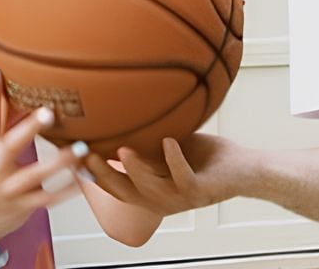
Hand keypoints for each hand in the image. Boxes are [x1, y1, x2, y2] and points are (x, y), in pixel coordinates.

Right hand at [0, 68, 85, 240]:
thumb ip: (1, 117)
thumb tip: (4, 78)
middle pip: (13, 144)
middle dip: (30, 129)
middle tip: (49, 112)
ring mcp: (10, 188)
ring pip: (36, 174)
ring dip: (60, 162)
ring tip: (81, 148)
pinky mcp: (24, 205)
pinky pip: (48, 198)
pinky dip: (67, 190)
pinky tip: (83, 179)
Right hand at [80, 134, 245, 215]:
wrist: (245, 168)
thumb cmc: (207, 157)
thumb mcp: (169, 148)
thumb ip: (147, 142)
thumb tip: (120, 118)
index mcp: (152, 192)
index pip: (116, 188)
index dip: (94, 177)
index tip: (73, 157)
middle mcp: (163, 200)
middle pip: (125, 193)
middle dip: (104, 176)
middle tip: (86, 156)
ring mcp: (181, 198)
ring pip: (150, 190)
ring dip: (135, 170)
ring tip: (122, 149)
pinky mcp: (201, 190)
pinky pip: (184, 178)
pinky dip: (175, 159)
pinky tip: (168, 141)